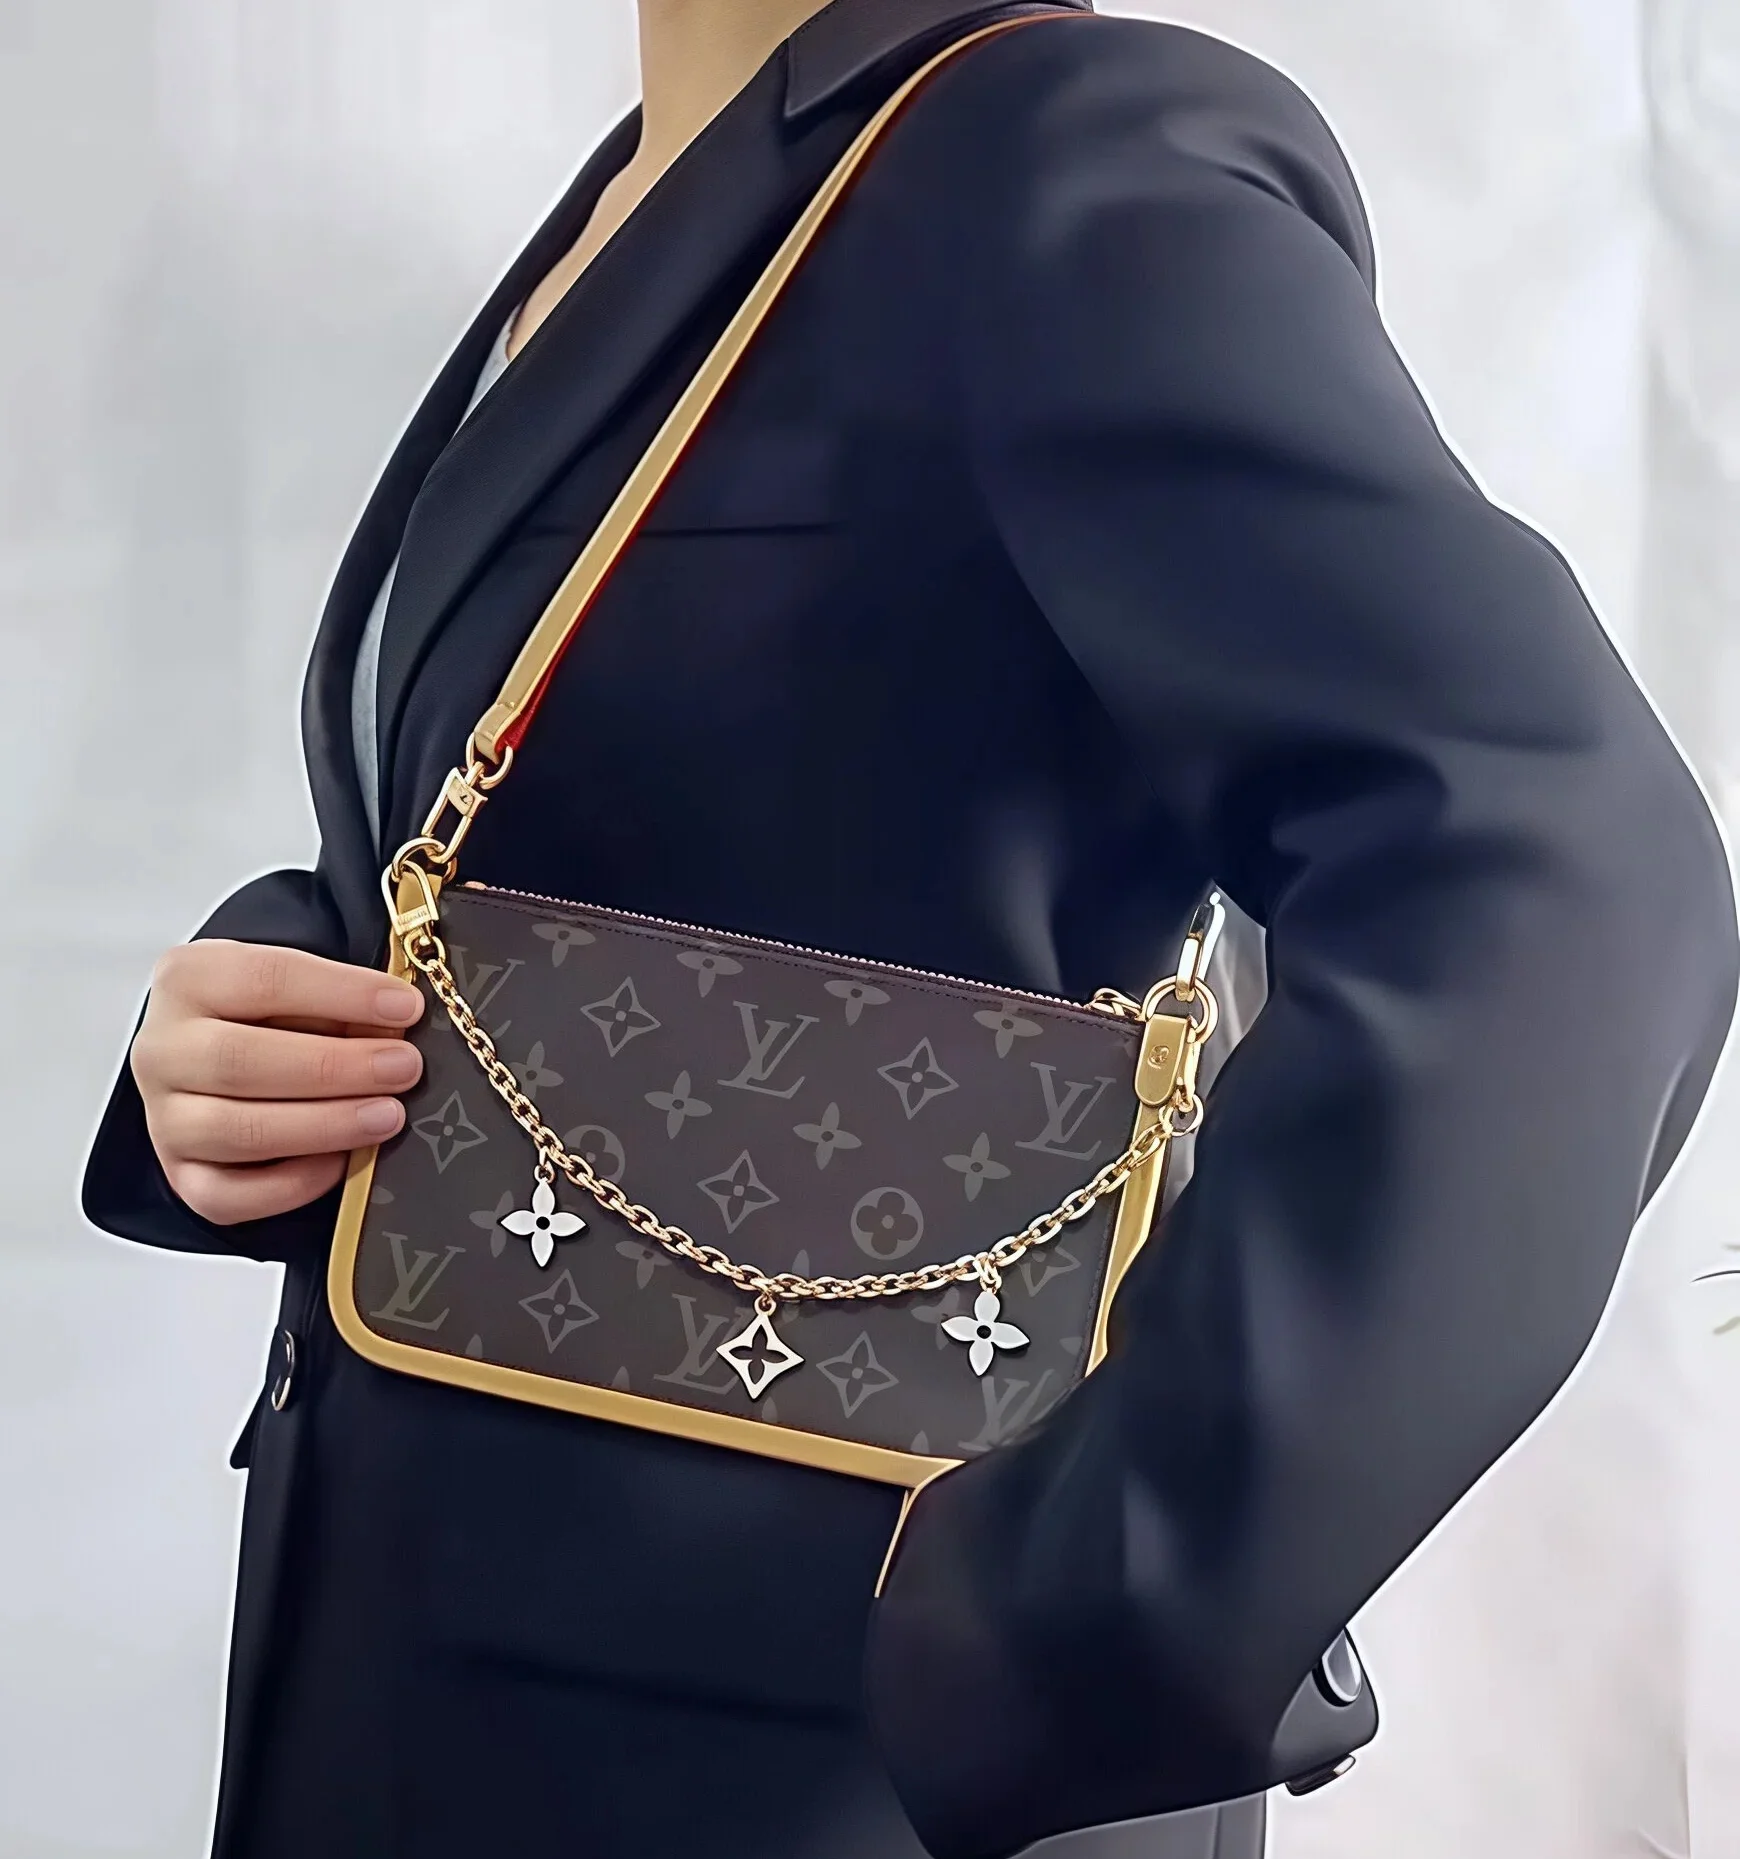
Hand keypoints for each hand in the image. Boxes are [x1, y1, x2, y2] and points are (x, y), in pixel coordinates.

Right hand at [131, 939, 425, 1225]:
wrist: (221, 1056)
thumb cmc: (269, 1016)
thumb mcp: (299, 987)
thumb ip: (338, 1002)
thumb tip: (393, 1025)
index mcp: (188, 979)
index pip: (264, 979)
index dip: (342, 994)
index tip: (404, 1008)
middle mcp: (163, 1049)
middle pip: (239, 1061)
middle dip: (335, 1067)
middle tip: (403, 1067)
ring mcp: (165, 1118)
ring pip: (235, 1131)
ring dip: (322, 1124)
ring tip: (387, 1115)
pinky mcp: (182, 1176)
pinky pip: (227, 1196)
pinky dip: (289, 1185)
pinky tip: (338, 1163)